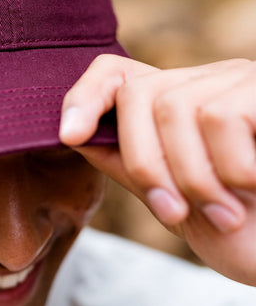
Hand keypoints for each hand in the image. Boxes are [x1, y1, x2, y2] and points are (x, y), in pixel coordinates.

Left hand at [59, 55, 255, 285]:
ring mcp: (243, 80)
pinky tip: (253, 190)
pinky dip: (231, 170)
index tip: (67, 136)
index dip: (84, 95)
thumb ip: (133, 166)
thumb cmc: (250, 233)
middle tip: (175, 215)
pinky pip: (222, 117)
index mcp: (179, 105)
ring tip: (225, 213)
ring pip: (177, 109)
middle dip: (146, 164)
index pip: (116, 72)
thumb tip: (74, 134)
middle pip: (140, 94)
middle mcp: (209, 81)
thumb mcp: (178, 202)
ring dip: (193, 178)